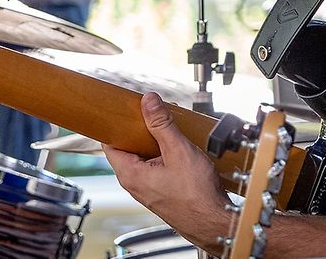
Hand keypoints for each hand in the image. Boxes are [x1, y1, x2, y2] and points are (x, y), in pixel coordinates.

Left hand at [103, 92, 233, 251]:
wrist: (215, 223)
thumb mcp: (178, 150)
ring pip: (144, 156)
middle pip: (128, 147)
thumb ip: (161, 123)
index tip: (126, 110)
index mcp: (130, 174)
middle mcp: (135, 184)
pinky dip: (163, 153)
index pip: (110, 142)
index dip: (117, 124)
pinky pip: (155, 166)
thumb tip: (148, 102)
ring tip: (171, 130)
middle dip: (141, 129)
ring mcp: (148, 189)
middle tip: (154, 115)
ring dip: (155, 141)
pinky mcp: (161, 191)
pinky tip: (179, 147)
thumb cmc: (197, 198)